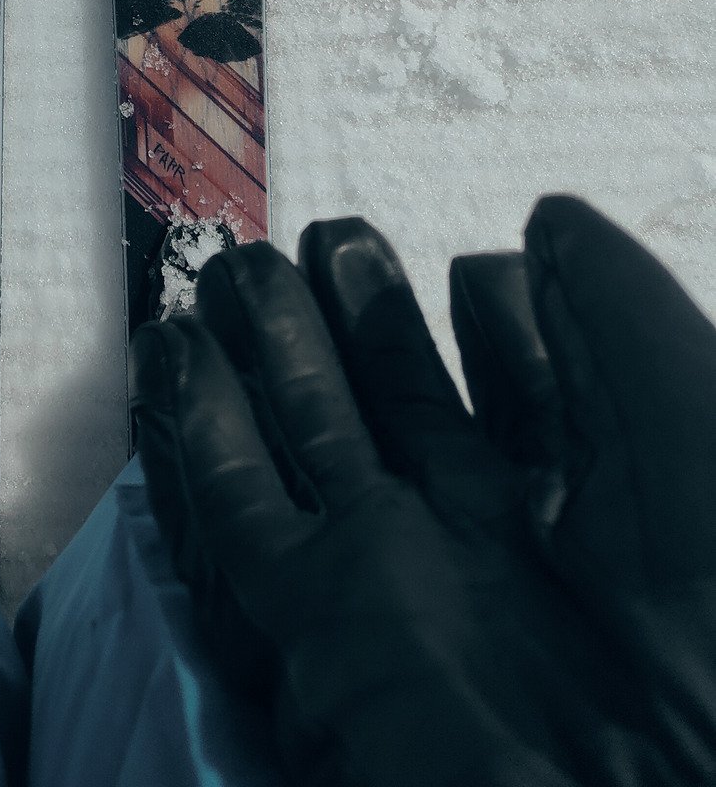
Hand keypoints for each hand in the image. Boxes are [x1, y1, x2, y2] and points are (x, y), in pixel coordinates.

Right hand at [131, 235, 657, 786]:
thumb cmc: (708, 622)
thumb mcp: (691, 424)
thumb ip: (620, 311)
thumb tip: (546, 220)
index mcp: (588, 494)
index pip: (520, 376)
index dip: (496, 311)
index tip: (484, 266)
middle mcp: (484, 527)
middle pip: (403, 391)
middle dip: (361, 309)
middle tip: (324, 233)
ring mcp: (397, 564)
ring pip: (313, 428)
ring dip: (271, 344)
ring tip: (242, 268)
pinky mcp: (321, 613)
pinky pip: (244, 503)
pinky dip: (202, 423)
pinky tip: (181, 348)